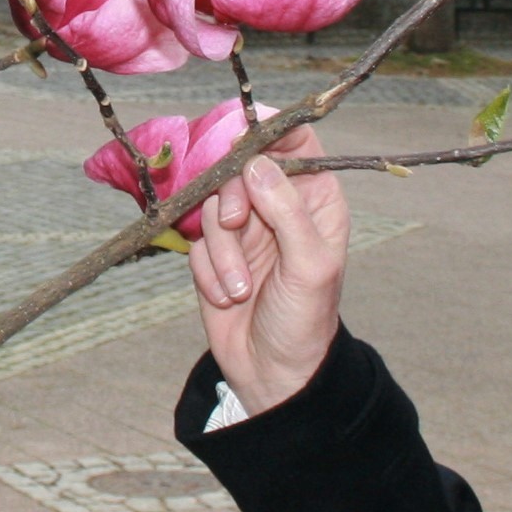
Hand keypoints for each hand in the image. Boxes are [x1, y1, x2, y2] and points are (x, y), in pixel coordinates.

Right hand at [188, 127, 348, 416]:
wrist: (272, 373)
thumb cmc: (305, 320)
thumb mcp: (310, 265)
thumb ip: (287, 210)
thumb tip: (256, 163)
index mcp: (316, 198)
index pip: (294, 142)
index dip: (265, 138)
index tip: (241, 150)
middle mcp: (279, 205)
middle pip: (240, 168)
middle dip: (231, 200)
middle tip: (236, 225)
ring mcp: (245, 227)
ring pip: (212, 205)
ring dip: (222, 250)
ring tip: (240, 287)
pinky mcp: (214, 252)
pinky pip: (195, 240)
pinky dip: (207, 269)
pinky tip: (227, 296)